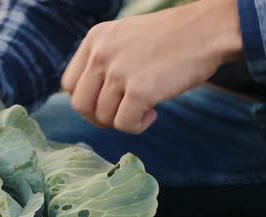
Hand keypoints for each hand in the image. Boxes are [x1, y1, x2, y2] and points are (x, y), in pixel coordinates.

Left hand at [61, 0, 242, 133]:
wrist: (209, 30)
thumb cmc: (170, 39)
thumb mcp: (124, 38)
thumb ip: (102, 62)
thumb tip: (88, 103)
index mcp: (95, 39)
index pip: (68, 84)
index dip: (85, 100)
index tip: (105, 102)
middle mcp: (101, 54)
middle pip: (80, 105)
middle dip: (99, 117)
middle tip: (122, 112)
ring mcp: (118, 72)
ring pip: (103, 117)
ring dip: (123, 120)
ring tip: (145, 106)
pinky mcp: (139, 90)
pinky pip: (124, 125)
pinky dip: (137, 126)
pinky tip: (153, 112)